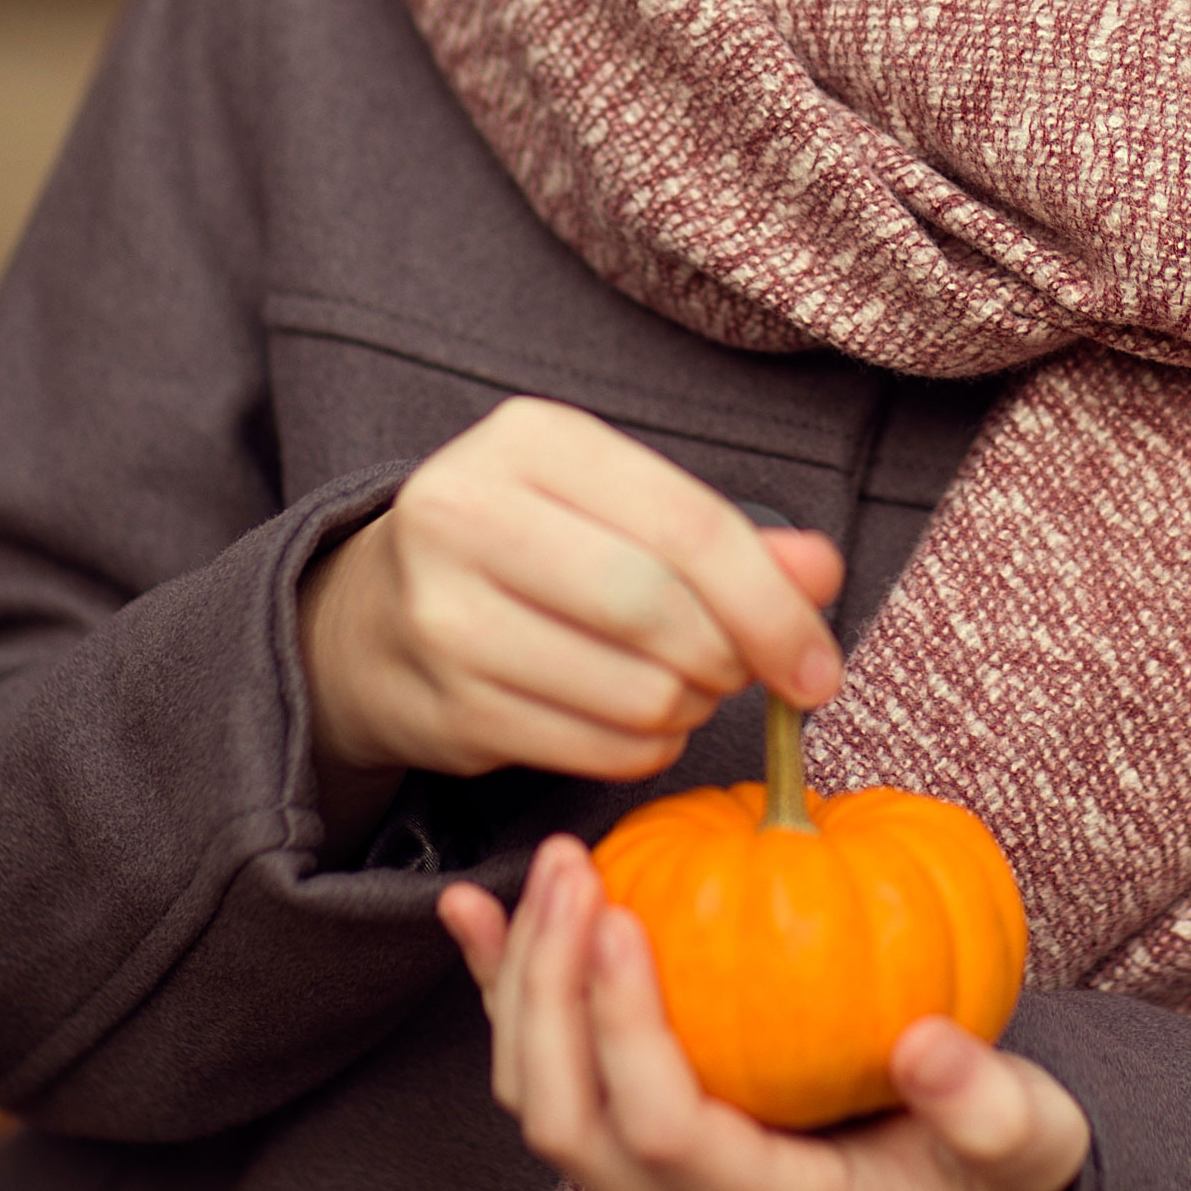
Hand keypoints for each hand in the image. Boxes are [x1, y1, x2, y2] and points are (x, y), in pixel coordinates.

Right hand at [298, 401, 843, 831]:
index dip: (773, 603)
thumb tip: (819, 573)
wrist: (370, 617)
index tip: (819, 664)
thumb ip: (723, 536)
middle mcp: (470, 514)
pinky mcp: (444, 706)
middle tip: (742, 670)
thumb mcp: (615, 507)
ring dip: (691, 708)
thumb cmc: (524, 548)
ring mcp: (446, 615)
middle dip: (730, 658)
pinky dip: (645, 748)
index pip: (689, 524)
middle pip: (658, 609)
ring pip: (634, 691)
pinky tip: (639, 721)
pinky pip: (595, 750)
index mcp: (529, 440)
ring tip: (684, 687)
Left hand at [440, 836, 1089, 1190]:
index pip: (664, 1133)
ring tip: (552, 864)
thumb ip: (987, 1107)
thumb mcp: (1026, 1143)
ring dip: (521, 981)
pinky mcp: (638, 1136)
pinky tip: (475, 909)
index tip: (623, 916)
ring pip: (540, 1095)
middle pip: (568, 1119)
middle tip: (577, 867)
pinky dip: (503, 988)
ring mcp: (652, 1184)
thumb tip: (930, 1046)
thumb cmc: (991, 1171)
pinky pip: (549, 1063)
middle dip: (550, 991)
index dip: (626, 1030)